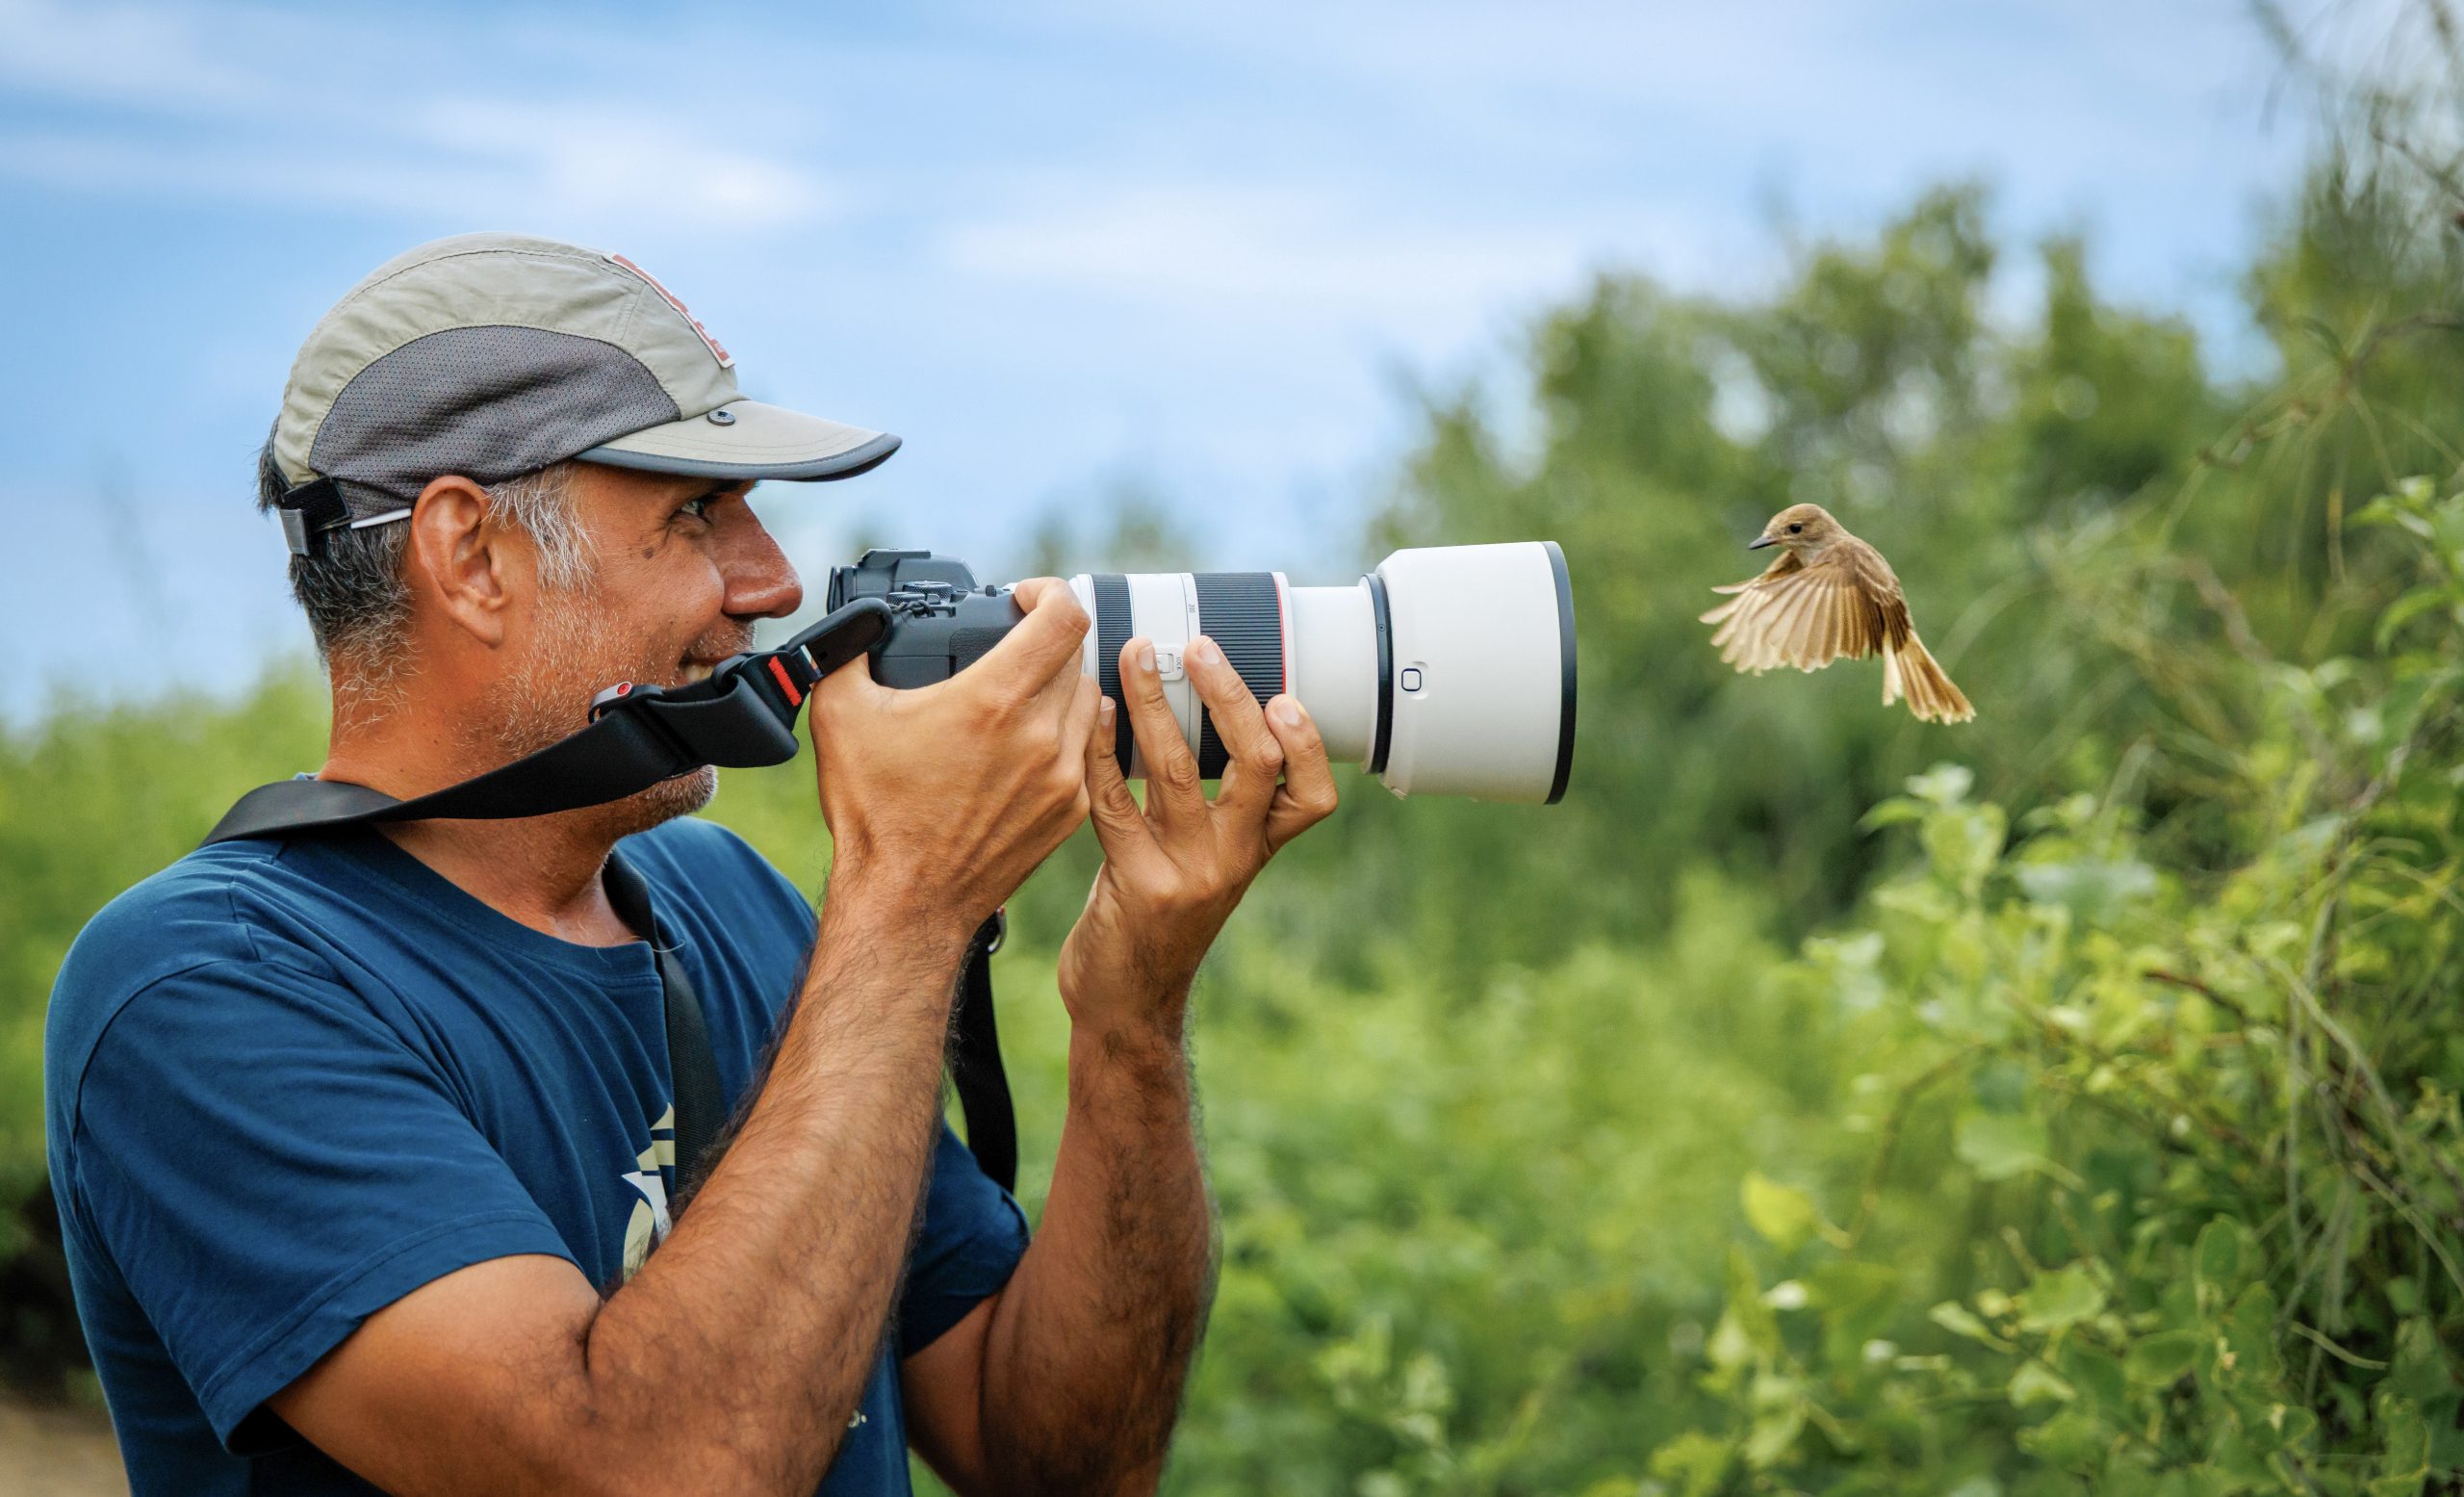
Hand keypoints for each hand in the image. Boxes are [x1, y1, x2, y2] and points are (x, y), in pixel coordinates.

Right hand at [808, 578, 1099, 931]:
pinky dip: (1065, 734)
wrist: (906, 901)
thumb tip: (855, 621)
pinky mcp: (1071, 810)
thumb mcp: (840, 714)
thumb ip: (848, 649)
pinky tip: (1026, 742)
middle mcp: (1042, 735)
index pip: (1064, 617)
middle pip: (1076, 655)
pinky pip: (1087, 749)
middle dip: (1044, 641)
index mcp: (994, 700)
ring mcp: (1064, 776)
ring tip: (1019, 694)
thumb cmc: (876, 816)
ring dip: (1061, 686)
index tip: (1025, 598)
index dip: (1049, 592)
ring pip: (1089, 700)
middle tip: (1011, 647)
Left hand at [1057, 633, 1337, 1032]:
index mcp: (1256, 851)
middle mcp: (1232, 859)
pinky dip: (1103, 749)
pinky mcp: (1137, 882)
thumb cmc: (1157, 921)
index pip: (1313, 797)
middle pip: (1255, 763)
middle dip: (1228, 695)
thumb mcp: (1205, 867)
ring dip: (1155, 703)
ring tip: (1136, 655)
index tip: (1283, 696)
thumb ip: (1211, 811)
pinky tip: (1095, 713)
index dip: (1307, 745)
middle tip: (1197, 646)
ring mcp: (1188, 872)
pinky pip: (1116, 801)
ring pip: (1180, 769)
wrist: (1125, 1003)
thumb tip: (1199, 721)